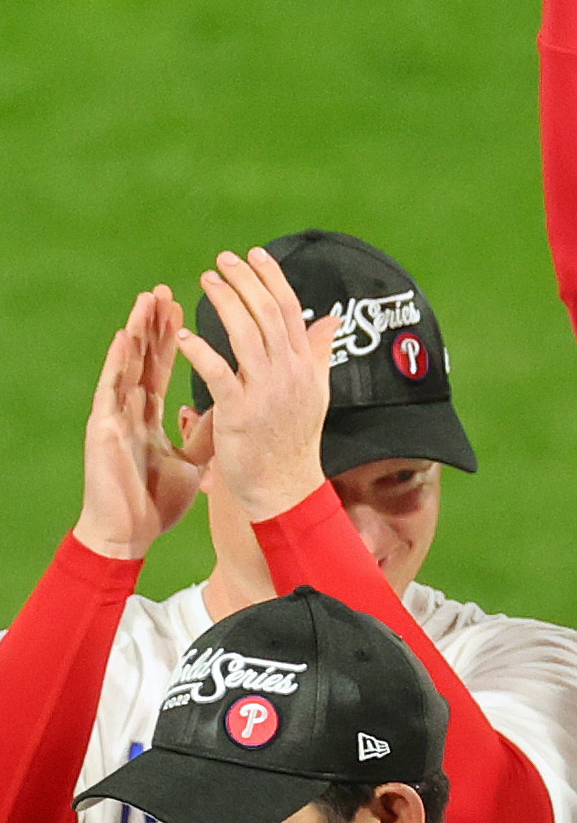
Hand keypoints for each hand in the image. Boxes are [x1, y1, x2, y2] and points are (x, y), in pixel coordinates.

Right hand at [73, 290, 202, 560]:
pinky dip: (117, 363)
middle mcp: (130, 408)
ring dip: (136, 331)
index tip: (184, 305)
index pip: (162, 366)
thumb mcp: (192, 460)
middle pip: (144, 358)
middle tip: (166, 290)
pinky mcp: (102, 428)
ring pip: (125, 365)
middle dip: (155, 323)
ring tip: (147, 299)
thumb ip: (206, 431)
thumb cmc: (155, 499)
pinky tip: (124, 338)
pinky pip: (110, 390)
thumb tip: (229, 407)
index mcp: (149, 414)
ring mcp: (115, 415)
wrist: (131, 533)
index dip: (172, 337)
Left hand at [174, 251, 337, 522]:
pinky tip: (183, 335)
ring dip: (225, 304)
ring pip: (246, 335)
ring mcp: (267, 392)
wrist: (287, 486)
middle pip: (269, 315)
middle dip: (246, 282)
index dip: (272, 279)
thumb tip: (332, 318)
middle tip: (223, 260)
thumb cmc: (295, 440)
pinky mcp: (241, 413)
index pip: (291, 311)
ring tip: (206, 281)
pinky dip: (201, 352)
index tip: (254, 254)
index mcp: (306, 367)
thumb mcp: (314, 391)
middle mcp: (290, 374)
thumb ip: (318, 351)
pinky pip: (219, 374)